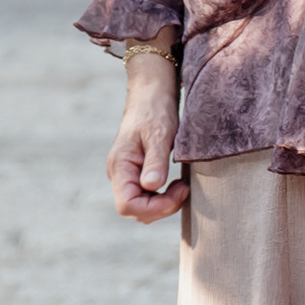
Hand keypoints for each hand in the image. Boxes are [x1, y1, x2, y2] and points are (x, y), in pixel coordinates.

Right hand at [107, 56, 186, 222]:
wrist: (151, 94)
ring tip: (182, 186)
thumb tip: (151, 186)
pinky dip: (163, 196)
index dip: (154, 208)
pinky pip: (147, 196)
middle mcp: (119, 174)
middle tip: (184, 188)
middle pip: (135, 210)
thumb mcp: (159, 134)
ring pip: (142, 206)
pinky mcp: (137, 173)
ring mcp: (127, 175)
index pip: (128, 205)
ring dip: (163, 203)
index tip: (179, 191)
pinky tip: (177, 184)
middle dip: (162, 207)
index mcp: (119, 166)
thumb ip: (155, 161)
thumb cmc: (155, 110)